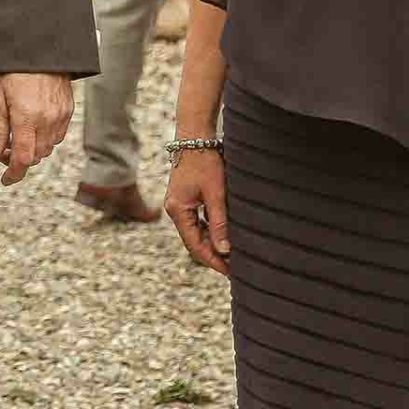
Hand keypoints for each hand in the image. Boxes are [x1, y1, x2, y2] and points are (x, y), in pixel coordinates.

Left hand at [0, 72, 73, 185]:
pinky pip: (57, 136)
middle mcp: (46, 120)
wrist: (39, 49)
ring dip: (32, 149)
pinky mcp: (68, 111)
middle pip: (35, 156)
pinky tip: (33, 127)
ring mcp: (60, 116)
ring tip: (17, 136)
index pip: (22, 158)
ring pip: (47, 148)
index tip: (5, 180)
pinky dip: (45, 139)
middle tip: (4, 150)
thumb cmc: (14, 71)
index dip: (13, 174)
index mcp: (26, 117)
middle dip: (19, 159)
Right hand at [165, 149, 228, 275]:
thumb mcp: (215, 194)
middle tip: (234, 268)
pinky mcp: (185, 198)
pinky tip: (224, 235)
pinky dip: (210, 231)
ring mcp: (179, 204)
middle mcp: (174, 209)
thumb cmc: (205, 162)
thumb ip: (219, 222)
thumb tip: (224, 250)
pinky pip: (197, 221)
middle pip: (194, 241)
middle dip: (213, 255)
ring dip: (212, 243)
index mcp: (178, 210)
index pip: (195, 245)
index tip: (230, 272)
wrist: (195, 137)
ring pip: (196, 232)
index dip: (213, 261)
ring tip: (232, 255)